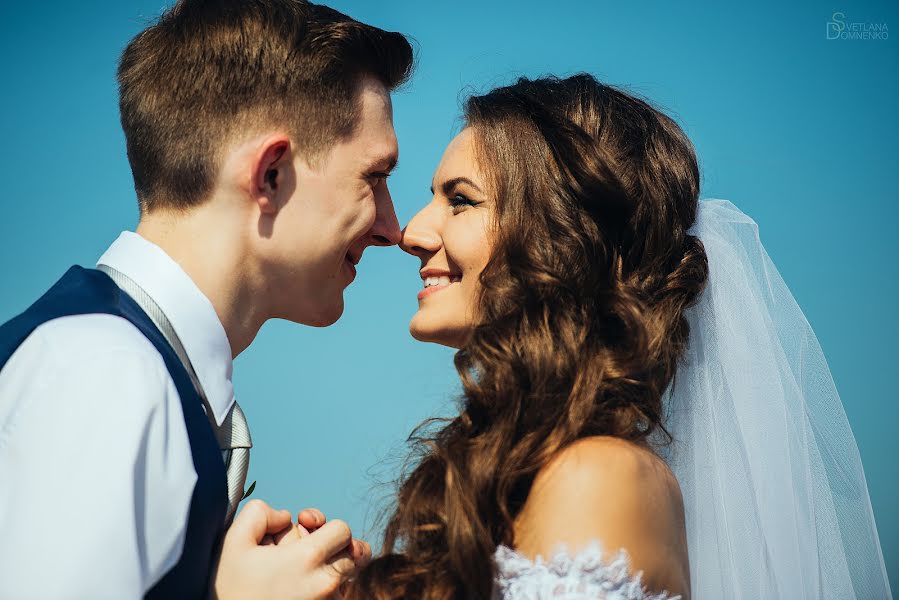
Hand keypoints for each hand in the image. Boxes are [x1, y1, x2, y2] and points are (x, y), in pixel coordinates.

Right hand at [213, 500, 364, 599]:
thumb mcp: (233, 541)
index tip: (303, 534)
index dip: (323, 526)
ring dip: (332, 571)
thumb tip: (285, 516)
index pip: (343, 529)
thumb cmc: (228, 590)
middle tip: (304, 555)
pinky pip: (340, 597)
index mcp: (307, 559)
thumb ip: (261, 513)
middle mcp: (325, 585)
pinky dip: (328, 591)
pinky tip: (299, 591)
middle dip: (332, 548)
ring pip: (349, 578)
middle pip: (353, 554)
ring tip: (302, 575)